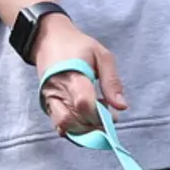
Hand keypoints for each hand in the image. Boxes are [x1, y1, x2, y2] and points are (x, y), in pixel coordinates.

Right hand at [32, 15, 125, 136]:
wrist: (49, 39)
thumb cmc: (78, 46)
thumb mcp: (101, 55)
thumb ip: (112, 81)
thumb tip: (122, 107)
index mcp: (73, 77)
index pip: (84, 104)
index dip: (100, 115)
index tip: (112, 116)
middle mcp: (57, 91)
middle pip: (72, 121)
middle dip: (92, 127)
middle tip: (105, 120)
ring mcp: (49, 99)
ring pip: (63, 126)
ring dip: (82, 130)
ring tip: (95, 121)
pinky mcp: (46, 104)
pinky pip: (58, 124)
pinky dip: (72, 129)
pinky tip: (84, 121)